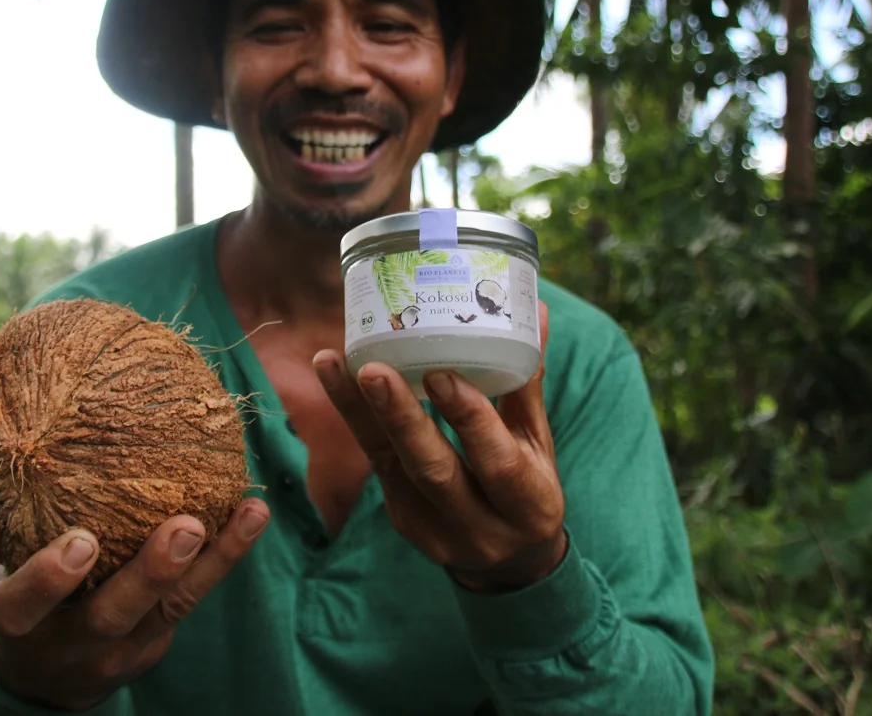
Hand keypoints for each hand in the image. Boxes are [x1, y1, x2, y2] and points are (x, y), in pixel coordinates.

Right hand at [0, 499, 268, 710]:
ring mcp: (117, 650)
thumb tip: (34, 433)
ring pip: (168, 609)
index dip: (49, 579)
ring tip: (247, 513)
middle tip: (185, 528)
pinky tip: (253, 514)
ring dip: (209, 561)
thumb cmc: (23, 596)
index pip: (24, 605)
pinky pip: (191, 600)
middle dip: (150, 574)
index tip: (80, 542)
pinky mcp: (153, 645)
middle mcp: (69, 642)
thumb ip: (18, 527)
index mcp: (18, 620)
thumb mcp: (4, 572)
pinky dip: (225, 556)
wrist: (46, 680)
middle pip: (110, 616)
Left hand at [314, 302, 564, 593]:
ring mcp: (433, 530)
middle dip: (401, 419)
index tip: (441, 373)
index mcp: (529, 506)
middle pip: (434, 472)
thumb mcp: (538, 444)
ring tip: (333, 361)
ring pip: (390, 467)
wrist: (508, 562)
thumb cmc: (527, 486)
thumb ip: (526, 384)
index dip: (469, 419)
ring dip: (359, 412)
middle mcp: (480, 527)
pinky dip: (354, 417)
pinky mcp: (401, 520)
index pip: (498, 463)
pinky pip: (374, 463)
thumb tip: (532, 310)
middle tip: (372, 369)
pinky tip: (333, 375)